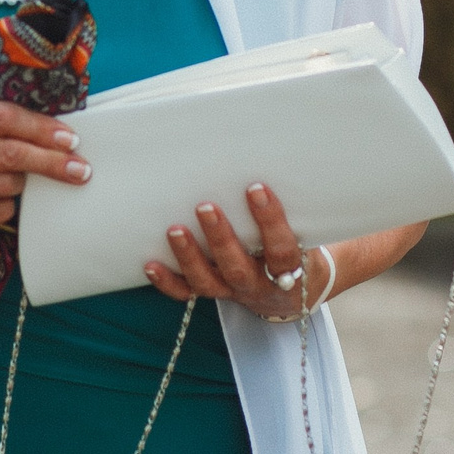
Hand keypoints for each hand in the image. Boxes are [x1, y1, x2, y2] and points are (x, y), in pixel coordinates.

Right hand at [0, 97, 89, 240]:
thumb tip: (43, 111)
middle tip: (79, 168)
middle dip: (51, 162)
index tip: (70, 138)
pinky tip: (5, 196)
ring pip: (3, 185)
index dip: (42, 129)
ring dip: (26, 183)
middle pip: (9, 155)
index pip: (3, 119)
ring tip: (29, 178)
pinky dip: (6, 204)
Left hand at [144, 182, 318, 320]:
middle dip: (220, 238)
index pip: (281, 248)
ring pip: (206, 282)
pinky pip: (186, 293)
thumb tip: (271, 160)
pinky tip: (150, 263)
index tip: (255, 188)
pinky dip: (167, 282)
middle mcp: (257, 282)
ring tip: (174, 229)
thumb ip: (292, 209)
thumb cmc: (293, 249)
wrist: (289, 294)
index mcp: (287, 268)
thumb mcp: (304, 234)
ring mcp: (231, 291)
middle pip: (237, 267)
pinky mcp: (212, 293)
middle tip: (205, 206)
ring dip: (189, 256)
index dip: (270, 220)